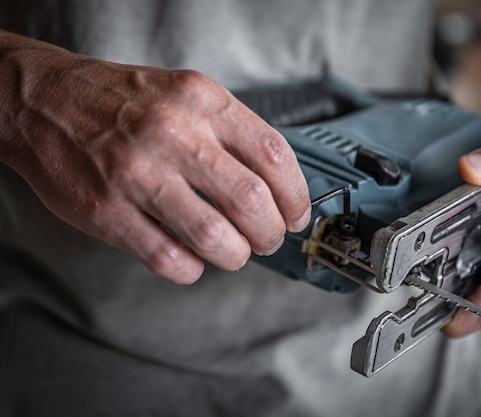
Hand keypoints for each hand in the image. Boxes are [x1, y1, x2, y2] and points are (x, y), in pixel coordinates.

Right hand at [1, 34, 310, 283]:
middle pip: (252, 202)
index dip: (296, 196)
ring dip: (236, 256)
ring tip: (235, 252)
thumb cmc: (123, 102)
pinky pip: (170, 259)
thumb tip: (278, 188)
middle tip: (268, 240)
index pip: (274, 155)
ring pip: (214, 237)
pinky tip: (192, 259)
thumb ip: (232, 133)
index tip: (296, 215)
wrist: (43, 101)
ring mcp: (137, 174)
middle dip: (271, 234)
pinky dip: (192, 270)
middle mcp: (172, 134)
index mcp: (201, 101)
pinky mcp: (107, 212)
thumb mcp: (186, 95)